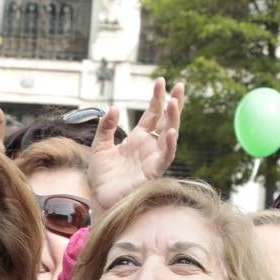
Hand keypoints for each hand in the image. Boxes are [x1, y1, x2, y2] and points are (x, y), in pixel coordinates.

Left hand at [86, 77, 182, 212]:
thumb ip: (106, 127)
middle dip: (174, 103)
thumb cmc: (101, 177)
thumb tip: (114, 108)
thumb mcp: (99, 147)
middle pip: (166, 120)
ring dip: (174, 119)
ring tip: (175, 102)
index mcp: (138, 138)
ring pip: (170, 135)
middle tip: (180, 85)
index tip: (161, 81)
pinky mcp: (153, 172)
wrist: (100, 199)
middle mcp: (149, 146)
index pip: (152, 114)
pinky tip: (170, 132)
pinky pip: (165, 157)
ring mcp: (153, 158)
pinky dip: (169, 145)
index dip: (157, 98)